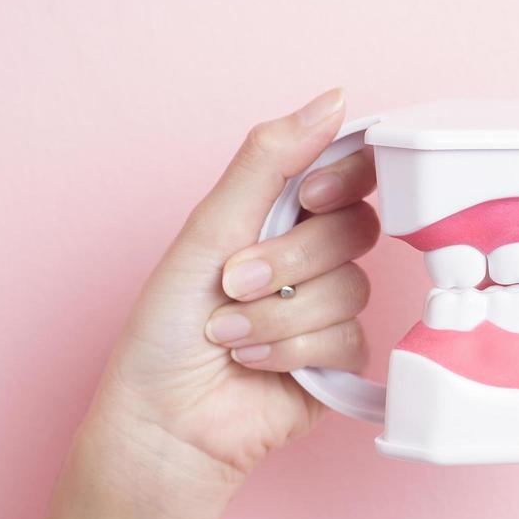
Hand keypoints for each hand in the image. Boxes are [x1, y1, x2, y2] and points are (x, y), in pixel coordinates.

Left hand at [83, 88, 379, 513]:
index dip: (342, 179)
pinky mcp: (341, 358)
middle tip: (235, 282)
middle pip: (355, 229)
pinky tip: (257, 363)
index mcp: (281, 215)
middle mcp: (312, 256)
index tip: (308, 196)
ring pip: (352, 288)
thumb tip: (332, 98)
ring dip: (280, 314)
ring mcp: (329, 307)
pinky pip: (349, 337)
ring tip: (230, 336)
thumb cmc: (167, 328)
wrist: (163, 420)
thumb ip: (270, 159)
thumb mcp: (210, 228)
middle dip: (290, 260)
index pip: (350, 172)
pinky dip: (293, 350)